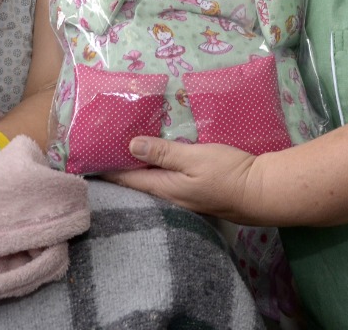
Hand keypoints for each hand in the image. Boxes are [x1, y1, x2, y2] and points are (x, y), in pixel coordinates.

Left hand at [105, 137, 265, 223]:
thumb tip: (130, 145)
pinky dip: (155, 173)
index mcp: (164, 188)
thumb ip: (164, 151)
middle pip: (136, 184)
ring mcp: (183, 201)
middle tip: (99, 152)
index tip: (84, 159)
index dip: (105, 169)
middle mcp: (169, 199)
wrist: (262, 192)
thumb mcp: (195, 156)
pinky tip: (156, 164)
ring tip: (122, 155)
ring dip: (137, 171)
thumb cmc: (228, 173)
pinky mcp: (195, 197)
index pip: (126, 178)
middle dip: (118, 169)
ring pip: (151, 185)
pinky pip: (166, 185)